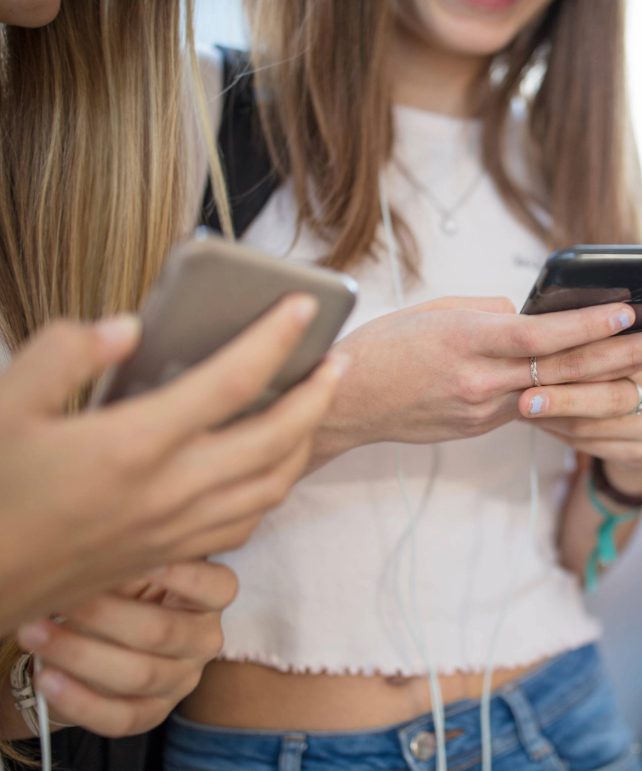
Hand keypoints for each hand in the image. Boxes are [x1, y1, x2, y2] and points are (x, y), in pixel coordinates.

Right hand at [0, 297, 343, 630]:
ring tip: (314, 406)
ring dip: (305, 442)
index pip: (230, 381)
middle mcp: (170, 489)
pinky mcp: (171, 553)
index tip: (303, 306)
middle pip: (276, 438)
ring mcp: (177, 527)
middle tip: (338, 361)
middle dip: (319, 395)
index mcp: (133, 444)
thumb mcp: (3, 408)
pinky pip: (247, 521)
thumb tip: (129, 330)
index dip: (275, 338)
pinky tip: (269, 463)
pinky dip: (273, 487)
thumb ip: (64, 356)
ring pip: (273, 485)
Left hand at [15, 561, 236, 737]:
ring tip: (37, 634)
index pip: (218, 588)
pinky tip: (48, 677)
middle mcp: (203, 641)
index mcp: (208, 601)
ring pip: (139, 675)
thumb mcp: (134, 570)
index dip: (185, 576)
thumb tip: (109, 548)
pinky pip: (121, 717)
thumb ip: (133, 561)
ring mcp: (182, 680)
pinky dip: (80, 700)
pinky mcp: (154, 712)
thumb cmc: (123, 593)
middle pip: (164, 632)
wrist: (104, 641)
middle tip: (61, 599)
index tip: (146, 561)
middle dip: (106, 615)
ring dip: (80, 654)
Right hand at [314, 296, 641, 456]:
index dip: (589, 324)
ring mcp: (482, 412)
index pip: (541, 336)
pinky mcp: (480, 429)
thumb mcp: (438, 312)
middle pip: (564, 370)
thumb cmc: (385, 346)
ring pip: (557, 396)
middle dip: (623, 355)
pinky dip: (567, 397)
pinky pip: (531, 409)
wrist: (343, 403)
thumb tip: (532, 317)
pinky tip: (601, 386)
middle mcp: (480, 382)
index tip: (630, 311)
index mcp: (466, 341)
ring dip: (608, 381)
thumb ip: (492, 315)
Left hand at [518, 295, 641, 491]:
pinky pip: (584, 443)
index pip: (629, 352)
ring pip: (590, 425)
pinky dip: (555, 431)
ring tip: (518, 405)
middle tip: (524, 397)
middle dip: (563, 397)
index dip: (595, 348)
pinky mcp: (638, 454)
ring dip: (551, 416)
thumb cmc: (631, 380)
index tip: (557, 346)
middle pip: (608, 395)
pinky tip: (533, 420)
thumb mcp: (638, 346)